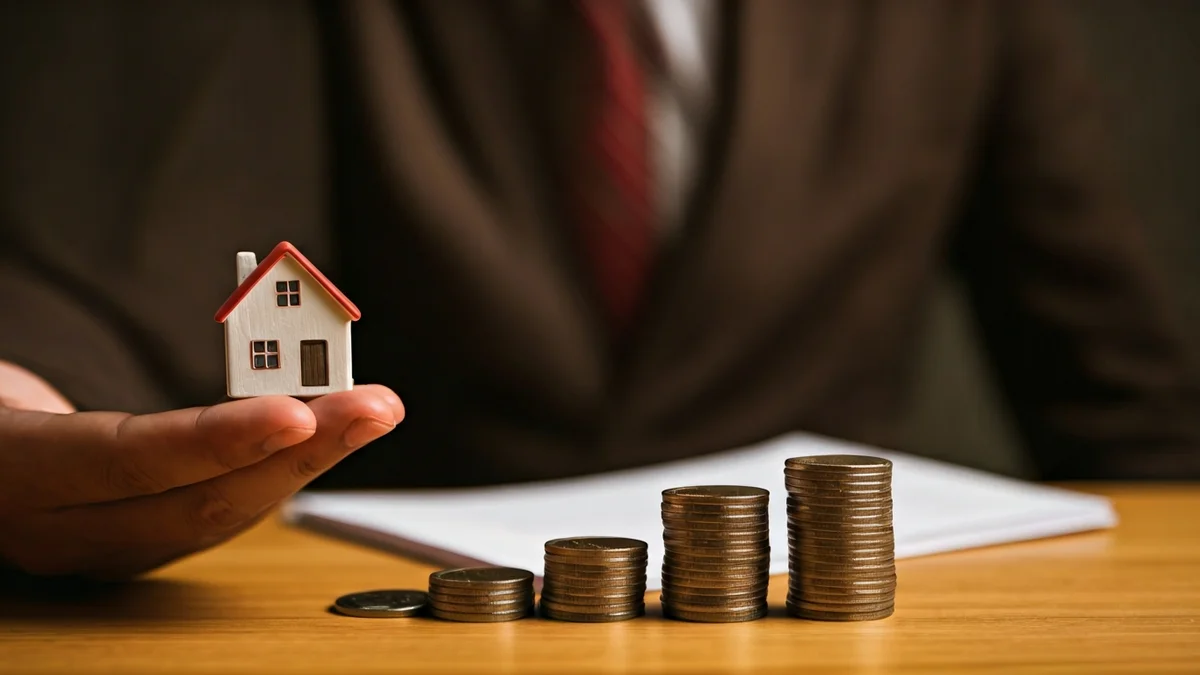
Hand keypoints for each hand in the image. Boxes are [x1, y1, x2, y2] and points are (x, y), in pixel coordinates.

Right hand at [0, 361, 403, 579]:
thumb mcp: (7, 385)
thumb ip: (70, 380)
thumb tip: (190, 355)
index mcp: (18, 471)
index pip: (128, 461)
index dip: (216, 441)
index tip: (296, 413)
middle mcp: (59, 526)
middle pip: (199, 504)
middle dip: (298, 454)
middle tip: (374, 406)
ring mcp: (99, 546)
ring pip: (221, 517)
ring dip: (306, 463)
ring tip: (369, 412)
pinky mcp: (133, 544)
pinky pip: (217, 514)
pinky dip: (277, 474)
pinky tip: (326, 438)